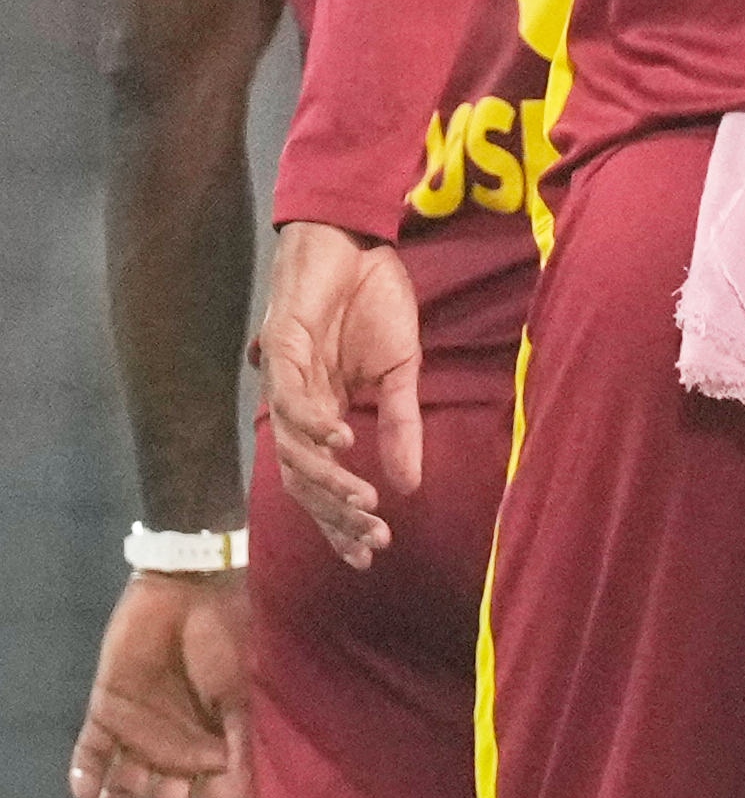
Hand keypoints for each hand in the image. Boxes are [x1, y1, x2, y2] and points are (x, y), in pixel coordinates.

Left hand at [68, 571, 250, 797]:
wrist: (189, 588)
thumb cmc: (230, 641)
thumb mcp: (246, 698)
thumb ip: (240, 747)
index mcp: (217, 746)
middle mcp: (178, 746)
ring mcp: (140, 730)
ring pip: (123, 786)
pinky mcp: (106, 710)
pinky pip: (91, 751)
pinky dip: (86, 775)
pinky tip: (85, 795)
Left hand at [259, 222, 424, 567]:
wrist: (357, 242)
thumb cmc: (375, 302)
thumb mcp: (401, 372)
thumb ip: (401, 426)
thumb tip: (410, 486)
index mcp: (322, 416)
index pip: (323, 483)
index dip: (339, 523)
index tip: (370, 555)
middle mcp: (295, 408)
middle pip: (303, 480)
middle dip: (335, 516)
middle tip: (372, 540)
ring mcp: (285, 380)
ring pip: (293, 450)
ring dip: (327, 481)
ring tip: (365, 502)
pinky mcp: (282, 348)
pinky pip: (291, 399)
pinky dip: (313, 424)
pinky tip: (346, 440)